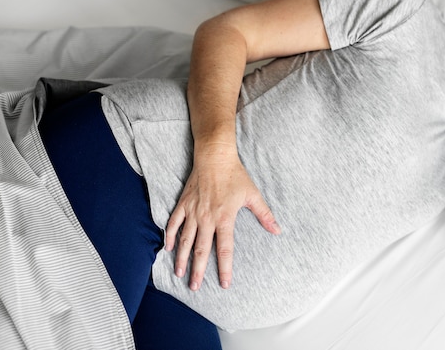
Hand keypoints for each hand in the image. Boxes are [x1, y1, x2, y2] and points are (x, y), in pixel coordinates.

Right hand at [164, 145, 280, 290]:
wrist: (215, 157)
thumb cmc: (235, 176)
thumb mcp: (253, 195)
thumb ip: (264, 215)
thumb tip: (277, 230)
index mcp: (224, 218)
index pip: (224, 250)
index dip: (225, 268)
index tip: (224, 284)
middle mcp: (206, 218)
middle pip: (201, 250)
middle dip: (198, 270)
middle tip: (195, 287)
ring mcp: (193, 212)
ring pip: (185, 240)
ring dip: (181, 258)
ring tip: (179, 274)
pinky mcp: (183, 204)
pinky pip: (173, 223)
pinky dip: (169, 236)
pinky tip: (167, 248)